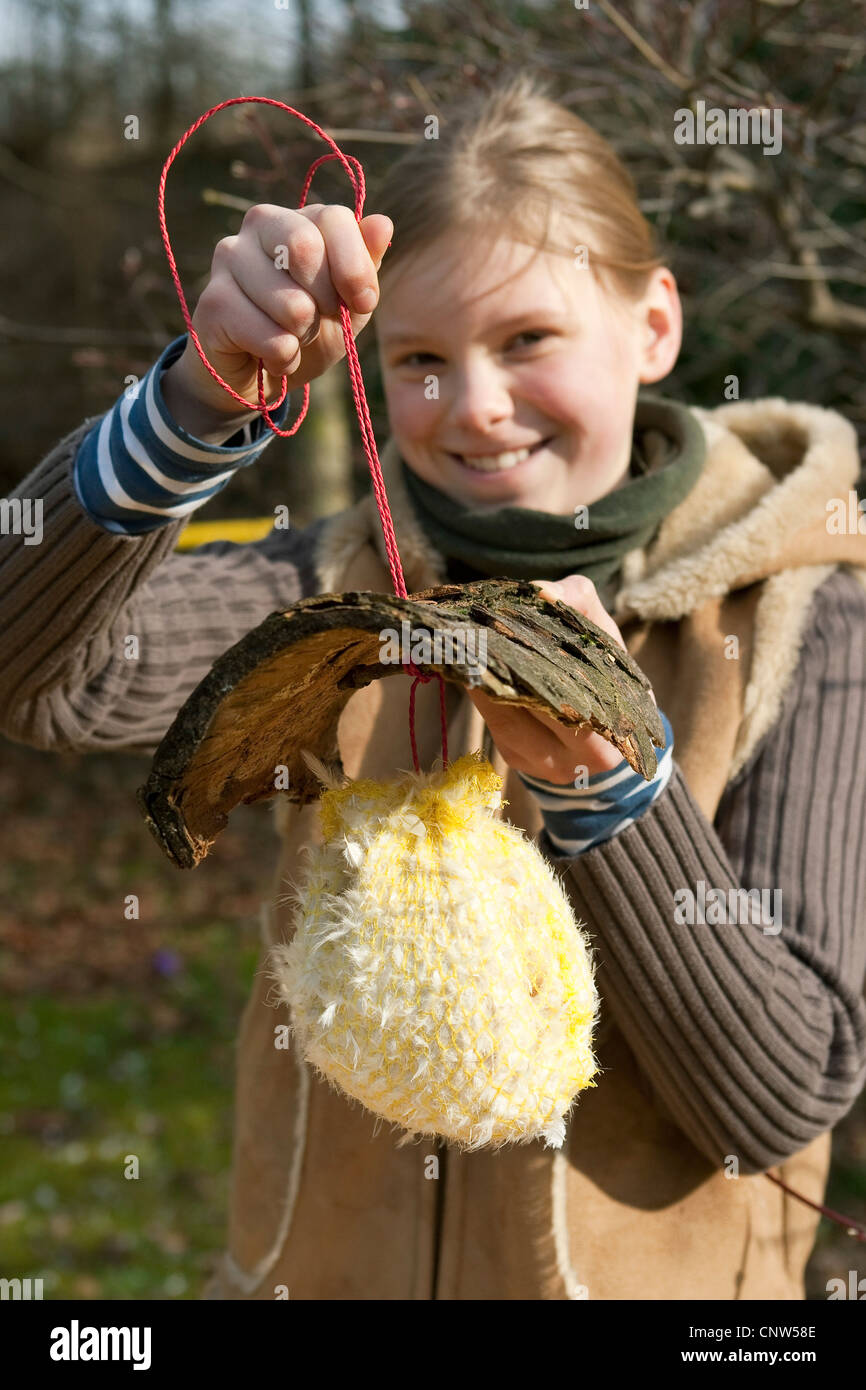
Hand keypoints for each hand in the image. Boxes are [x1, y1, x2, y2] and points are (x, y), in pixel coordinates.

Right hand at [161, 202, 392, 429]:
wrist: (264, 373)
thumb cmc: (309, 329)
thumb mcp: (348, 301)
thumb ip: (366, 265)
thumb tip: (383, 224)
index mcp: (298, 217)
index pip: (334, 218)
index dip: (356, 268)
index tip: (364, 302)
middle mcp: (259, 224)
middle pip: (305, 248)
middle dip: (327, 300)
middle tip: (320, 319)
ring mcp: (230, 258)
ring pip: (291, 304)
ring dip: (304, 336)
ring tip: (291, 338)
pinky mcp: (213, 302)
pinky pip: (270, 337)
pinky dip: (284, 358)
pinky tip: (273, 356)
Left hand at [468, 575, 655, 785]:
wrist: (612, 727)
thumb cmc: (609, 675)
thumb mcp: (605, 636)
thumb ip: (579, 604)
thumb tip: (539, 591)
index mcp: (601, 742)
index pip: (556, 700)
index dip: (526, 662)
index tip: (499, 627)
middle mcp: (568, 763)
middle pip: (520, 711)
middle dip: (496, 669)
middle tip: (472, 631)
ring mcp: (538, 766)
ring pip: (499, 719)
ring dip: (482, 680)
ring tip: (468, 644)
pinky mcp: (515, 760)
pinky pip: (493, 723)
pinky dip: (483, 691)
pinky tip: (476, 665)